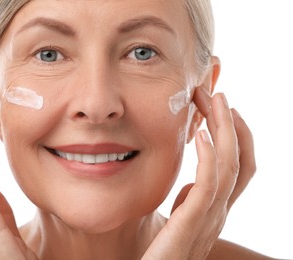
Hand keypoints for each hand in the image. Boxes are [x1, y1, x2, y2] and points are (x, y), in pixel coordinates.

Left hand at [142, 88, 255, 259]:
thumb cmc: (162, 248)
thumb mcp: (180, 218)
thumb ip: (191, 202)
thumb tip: (192, 183)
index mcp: (216, 208)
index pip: (239, 168)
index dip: (238, 137)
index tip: (224, 111)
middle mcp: (220, 211)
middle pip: (239, 160)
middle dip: (231, 125)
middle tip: (219, 95)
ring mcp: (210, 217)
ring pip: (229, 167)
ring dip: (224, 130)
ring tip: (215, 102)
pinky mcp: (192, 221)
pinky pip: (209, 184)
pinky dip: (210, 157)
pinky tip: (202, 135)